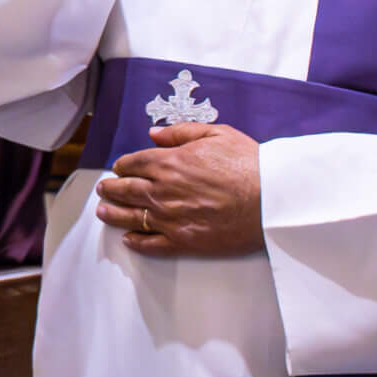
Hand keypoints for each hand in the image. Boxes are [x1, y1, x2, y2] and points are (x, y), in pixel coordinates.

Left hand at [91, 124, 263, 256]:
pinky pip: (151, 244)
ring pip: (131, 217)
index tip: (120, 168)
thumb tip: (153, 134)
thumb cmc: (248, 164)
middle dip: (111, 188)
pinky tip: (128, 239)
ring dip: (113, 213)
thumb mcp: (216, 134)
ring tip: (103, 211)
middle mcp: (162, 191)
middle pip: (125, 190)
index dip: (122, 166)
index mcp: (167, 163)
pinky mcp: (184, 241)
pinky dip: (136, 241)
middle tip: (104, 189)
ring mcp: (170, 219)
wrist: (273, 200)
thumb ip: (180, 132)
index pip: (132, 164)